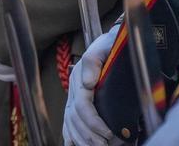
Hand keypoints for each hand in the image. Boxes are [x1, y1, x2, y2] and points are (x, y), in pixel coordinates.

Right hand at [63, 25, 120, 145]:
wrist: (108, 44)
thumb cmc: (110, 46)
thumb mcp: (105, 47)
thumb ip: (94, 61)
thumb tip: (87, 83)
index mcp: (79, 77)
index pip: (81, 106)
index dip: (94, 122)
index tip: (108, 133)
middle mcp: (74, 89)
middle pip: (74, 119)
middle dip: (89, 136)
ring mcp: (73, 97)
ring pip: (70, 123)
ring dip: (82, 140)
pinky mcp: (75, 103)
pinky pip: (68, 123)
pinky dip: (71, 136)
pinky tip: (76, 145)